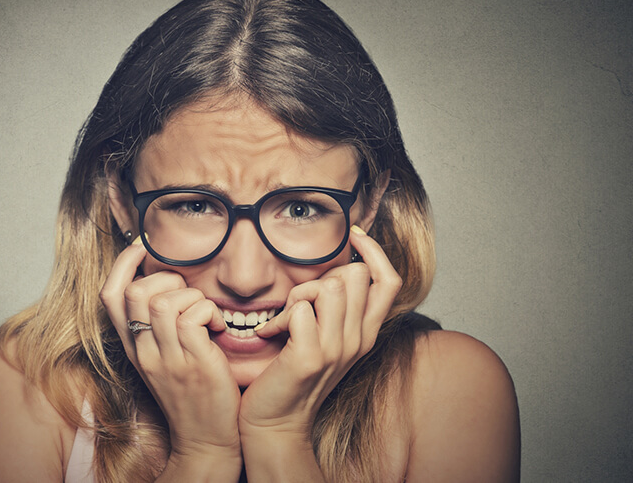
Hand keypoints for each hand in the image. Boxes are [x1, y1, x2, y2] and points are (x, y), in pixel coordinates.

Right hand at [99, 241, 241, 476]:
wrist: (206, 440)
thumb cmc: (192, 393)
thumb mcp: (163, 360)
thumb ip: (158, 327)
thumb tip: (166, 286)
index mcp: (134, 348)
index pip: (109, 296)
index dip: (123, 264)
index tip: (143, 246)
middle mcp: (144, 352)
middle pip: (136, 292)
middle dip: (166, 278)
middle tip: (188, 293)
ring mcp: (167, 359)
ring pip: (163, 302)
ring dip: (191, 296)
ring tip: (205, 313)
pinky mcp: (194, 364)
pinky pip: (193, 317)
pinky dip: (209, 312)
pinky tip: (218, 327)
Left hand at [239, 228, 401, 439]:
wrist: (275, 423)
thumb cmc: (293, 374)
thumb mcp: (326, 338)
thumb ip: (337, 308)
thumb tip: (338, 269)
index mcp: (366, 334)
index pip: (390, 281)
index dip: (375, 252)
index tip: (353, 237)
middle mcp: (358, 341)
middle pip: (355, 275)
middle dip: (321, 278)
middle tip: (298, 303)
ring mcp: (336, 351)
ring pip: (329, 287)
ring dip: (298, 296)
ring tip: (285, 320)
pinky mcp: (309, 358)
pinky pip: (299, 310)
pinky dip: (278, 317)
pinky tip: (269, 335)